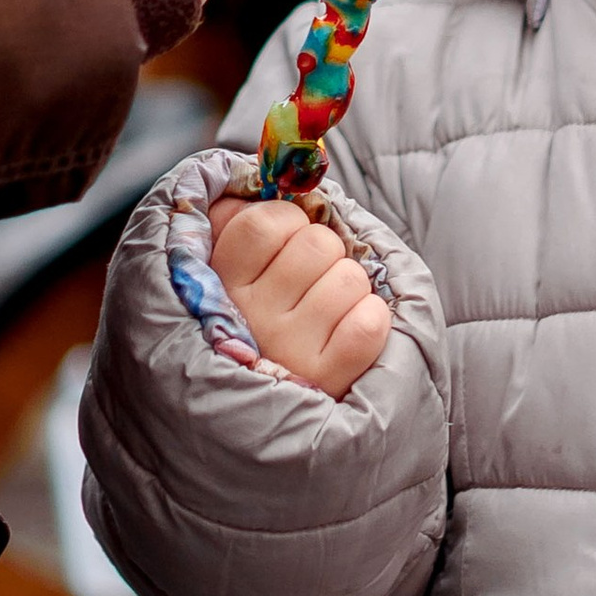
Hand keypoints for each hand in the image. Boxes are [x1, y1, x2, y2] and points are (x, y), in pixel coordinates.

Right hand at [208, 196, 392, 396]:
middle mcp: (255, 319)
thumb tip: (263, 177)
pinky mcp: (330, 380)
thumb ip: (239, 222)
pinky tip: (350, 330)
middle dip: (325, 254)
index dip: (287, 221)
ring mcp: (292, 351)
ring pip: (350, 279)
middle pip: (317, 244)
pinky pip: (369, 323)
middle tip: (311, 280)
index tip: (286, 240)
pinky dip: (370, 319)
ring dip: (349, 288)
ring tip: (329, 310)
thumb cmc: (255, 322)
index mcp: (225, 286)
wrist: (262, 418)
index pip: (263, 222)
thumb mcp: (228, 273)